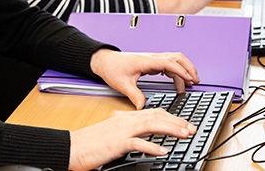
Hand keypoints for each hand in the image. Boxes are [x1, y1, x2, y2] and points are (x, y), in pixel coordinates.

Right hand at [69, 108, 195, 170]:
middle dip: (176, 122)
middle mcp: (126, 121)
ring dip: (170, 129)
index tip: (184, 124)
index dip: (171, 117)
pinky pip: (137, 143)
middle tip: (191, 128)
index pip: (153, 113)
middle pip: (156, 117)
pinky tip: (163, 151)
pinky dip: (151, 146)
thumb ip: (130, 133)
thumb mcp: (114, 134)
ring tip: (184, 134)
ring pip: (151, 125)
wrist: (73, 147)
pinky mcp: (117, 143)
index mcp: (126, 118)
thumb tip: (146, 138)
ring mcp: (122, 131)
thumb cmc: (92, 143)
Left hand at [90, 49, 199, 108]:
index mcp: (146, 61)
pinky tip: (178, 82)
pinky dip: (176, 72)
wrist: (105, 61)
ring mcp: (152, 59)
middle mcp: (151, 58)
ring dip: (184, 69)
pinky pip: (168, 65)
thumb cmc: (112, 69)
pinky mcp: (151, 62)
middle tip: (196, 80)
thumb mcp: (123, 84)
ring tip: (191, 83)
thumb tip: (143, 107)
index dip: (181, 71)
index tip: (190, 80)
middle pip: (176, 57)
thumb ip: (135, 95)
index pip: (169, 63)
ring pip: (174, 60)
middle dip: (188, 67)